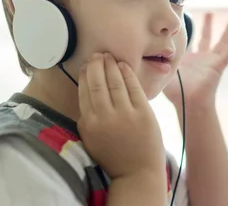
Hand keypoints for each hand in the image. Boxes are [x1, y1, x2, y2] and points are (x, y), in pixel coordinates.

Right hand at [77, 53, 165, 179]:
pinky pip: (133, 87)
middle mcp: (105, 117)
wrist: (137, 174)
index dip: (85, 75)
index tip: (86, 65)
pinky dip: (127, 73)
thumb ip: (86, 118)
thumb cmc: (113, 157)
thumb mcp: (91, 139)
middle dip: (96, 65)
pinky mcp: (143, 113)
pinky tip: (124, 65)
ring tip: (109, 56)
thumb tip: (85, 92)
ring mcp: (125, 114)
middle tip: (97, 54)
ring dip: (111, 65)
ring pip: (115, 82)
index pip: (84, 92)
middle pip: (98, 83)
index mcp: (89, 124)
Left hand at [163, 13, 227, 106]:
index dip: (186, 32)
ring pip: (221, 43)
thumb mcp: (164, 73)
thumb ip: (155, 63)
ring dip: (227, 32)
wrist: (189, 104)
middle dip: (207, 26)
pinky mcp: (218, 66)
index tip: (185, 16)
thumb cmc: (176, 93)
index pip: (188, 42)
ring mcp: (211, 62)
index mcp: (187, 60)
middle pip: (206, 38)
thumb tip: (140, 56)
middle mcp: (200, 59)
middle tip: (209, 13)